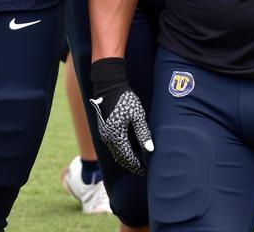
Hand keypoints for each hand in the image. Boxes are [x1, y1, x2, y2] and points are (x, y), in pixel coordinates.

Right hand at [90, 57, 153, 174]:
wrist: (109, 86)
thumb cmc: (125, 99)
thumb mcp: (137, 115)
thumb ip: (143, 133)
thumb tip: (150, 150)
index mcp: (116, 137)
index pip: (127, 158)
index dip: (137, 165)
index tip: (146, 169)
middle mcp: (107, 139)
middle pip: (120, 158)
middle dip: (132, 164)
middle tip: (143, 166)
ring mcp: (104, 134)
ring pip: (116, 152)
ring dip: (126, 158)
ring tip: (138, 159)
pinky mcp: (103, 129)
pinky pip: (113, 145)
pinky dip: (121, 150)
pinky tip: (130, 147)